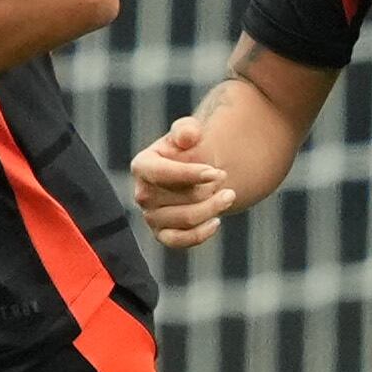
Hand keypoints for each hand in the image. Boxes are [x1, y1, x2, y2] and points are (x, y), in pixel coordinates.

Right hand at [133, 112, 236, 252]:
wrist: (195, 175)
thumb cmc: (190, 151)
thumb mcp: (188, 133)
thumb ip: (186, 130)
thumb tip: (187, 137)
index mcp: (142, 166)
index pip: (161, 173)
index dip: (189, 174)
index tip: (216, 172)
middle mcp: (142, 194)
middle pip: (180, 198)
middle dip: (208, 189)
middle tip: (224, 177)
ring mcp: (151, 217)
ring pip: (185, 220)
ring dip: (212, 208)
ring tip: (229, 195)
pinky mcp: (163, 234)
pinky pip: (179, 241)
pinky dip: (199, 234)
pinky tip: (216, 221)